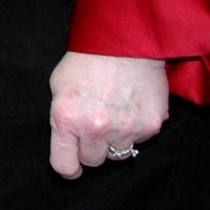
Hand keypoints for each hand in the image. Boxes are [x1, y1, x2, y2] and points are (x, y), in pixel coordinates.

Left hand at [48, 51, 168, 177]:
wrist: (125, 42)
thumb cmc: (87, 61)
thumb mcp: (59, 87)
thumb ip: (62, 118)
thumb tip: (69, 144)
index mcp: (67, 118)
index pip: (64, 165)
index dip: (68, 167)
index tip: (72, 165)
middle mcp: (96, 128)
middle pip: (94, 162)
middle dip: (92, 148)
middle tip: (95, 126)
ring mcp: (125, 129)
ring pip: (119, 154)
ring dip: (115, 140)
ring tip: (114, 113)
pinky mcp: (150, 126)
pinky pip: (139, 140)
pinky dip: (135, 129)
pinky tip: (130, 106)